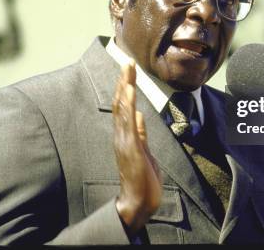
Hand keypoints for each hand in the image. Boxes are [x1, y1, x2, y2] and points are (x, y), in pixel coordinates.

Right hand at [112, 60, 161, 236]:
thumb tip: (140, 115)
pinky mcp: (133, 150)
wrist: (138, 201)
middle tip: (126, 61)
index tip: (127, 69)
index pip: (123, 106)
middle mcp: (121, 136)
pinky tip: (131, 97)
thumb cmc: (142, 178)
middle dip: (123, 81)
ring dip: (125, 90)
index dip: (124, 87)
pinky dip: (130, 111)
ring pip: (123, 111)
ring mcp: (125, 142)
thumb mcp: (144, 151)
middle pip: (120, 103)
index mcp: (125, 135)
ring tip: (127, 72)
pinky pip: (131, 126)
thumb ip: (140, 133)